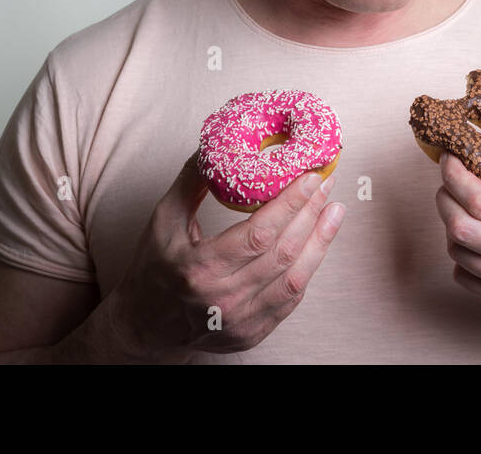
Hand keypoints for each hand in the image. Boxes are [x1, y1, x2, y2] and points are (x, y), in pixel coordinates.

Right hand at [110, 150, 344, 358]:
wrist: (145, 325)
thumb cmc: (154, 268)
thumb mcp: (163, 220)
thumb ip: (191, 182)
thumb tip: (218, 145)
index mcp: (199, 269)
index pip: (258, 234)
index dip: (290, 204)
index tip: (311, 177)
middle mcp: (223, 300)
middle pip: (283, 253)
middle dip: (311, 213)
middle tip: (327, 184)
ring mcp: (240, 321)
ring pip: (295, 278)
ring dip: (320, 241)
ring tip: (335, 211)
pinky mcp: (252, 334)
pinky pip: (290, 299)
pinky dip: (307, 268)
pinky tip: (317, 243)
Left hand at [436, 86, 480, 329]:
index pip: (479, 198)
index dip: (453, 175)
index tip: (450, 157)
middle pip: (459, 226)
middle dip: (443, 196)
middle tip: (449, 178)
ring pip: (458, 252)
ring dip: (450, 223)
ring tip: (461, 203)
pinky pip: (465, 278)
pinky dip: (460, 255)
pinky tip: (474, 236)